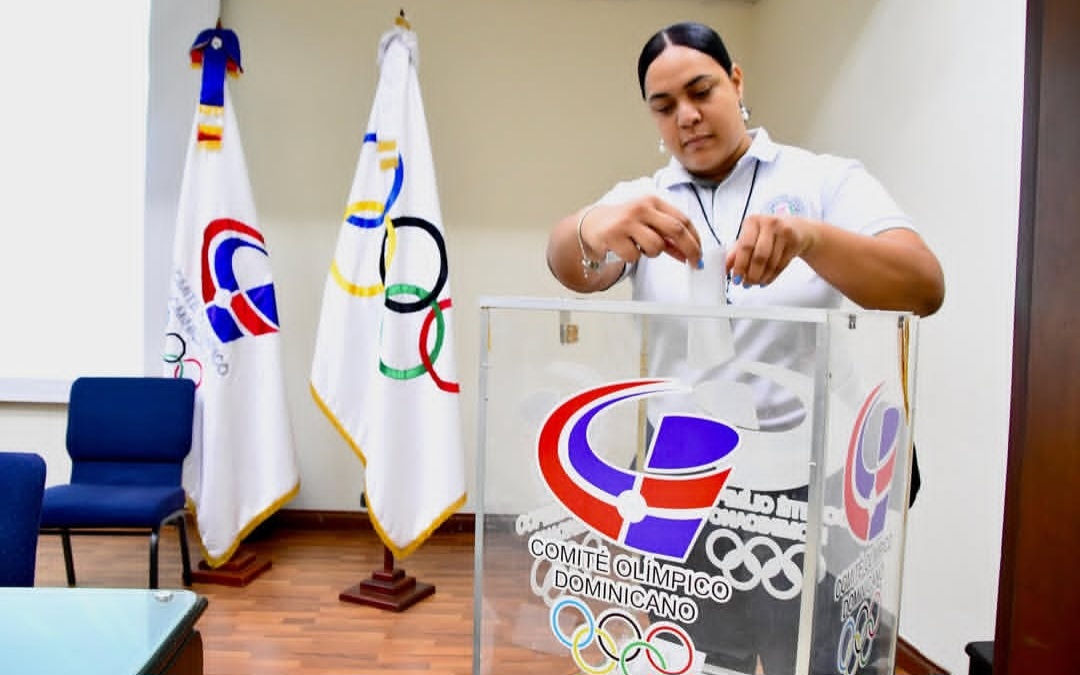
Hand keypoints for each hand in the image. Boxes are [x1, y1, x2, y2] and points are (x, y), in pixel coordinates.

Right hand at [579, 196, 701, 266]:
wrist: (593, 224)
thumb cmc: (624, 224)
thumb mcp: (648, 225)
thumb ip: (668, 237)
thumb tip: (688, 253)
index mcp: (653, 201)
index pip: (683, 219)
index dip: (695, 239)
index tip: (699, 254)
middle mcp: (641, 208)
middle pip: (676, 230)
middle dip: (689, 249)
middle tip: (693, 263)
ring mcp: (627, 221)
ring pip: (656, 246)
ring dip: (652, 253)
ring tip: (639, 247)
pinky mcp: (614, 235)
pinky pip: (635, 256)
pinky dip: (633, 257)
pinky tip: (624, 248)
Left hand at [725, 214, 818, 285]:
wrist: (796, 227)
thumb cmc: (767, 232)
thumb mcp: (749, 237)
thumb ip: (735, 251)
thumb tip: (724, 267)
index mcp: (753, 221)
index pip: (745, 246)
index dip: (740, 265)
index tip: (736, 278)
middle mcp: (769, 224)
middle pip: (759, 256)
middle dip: (752, 274)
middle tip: (746, 284)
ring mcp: (784, 232)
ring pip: (771, 263)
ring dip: (761, 277)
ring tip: (755, 283)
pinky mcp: (795, 242)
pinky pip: (781, 265)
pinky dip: (771, 276)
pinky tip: (765, 280)